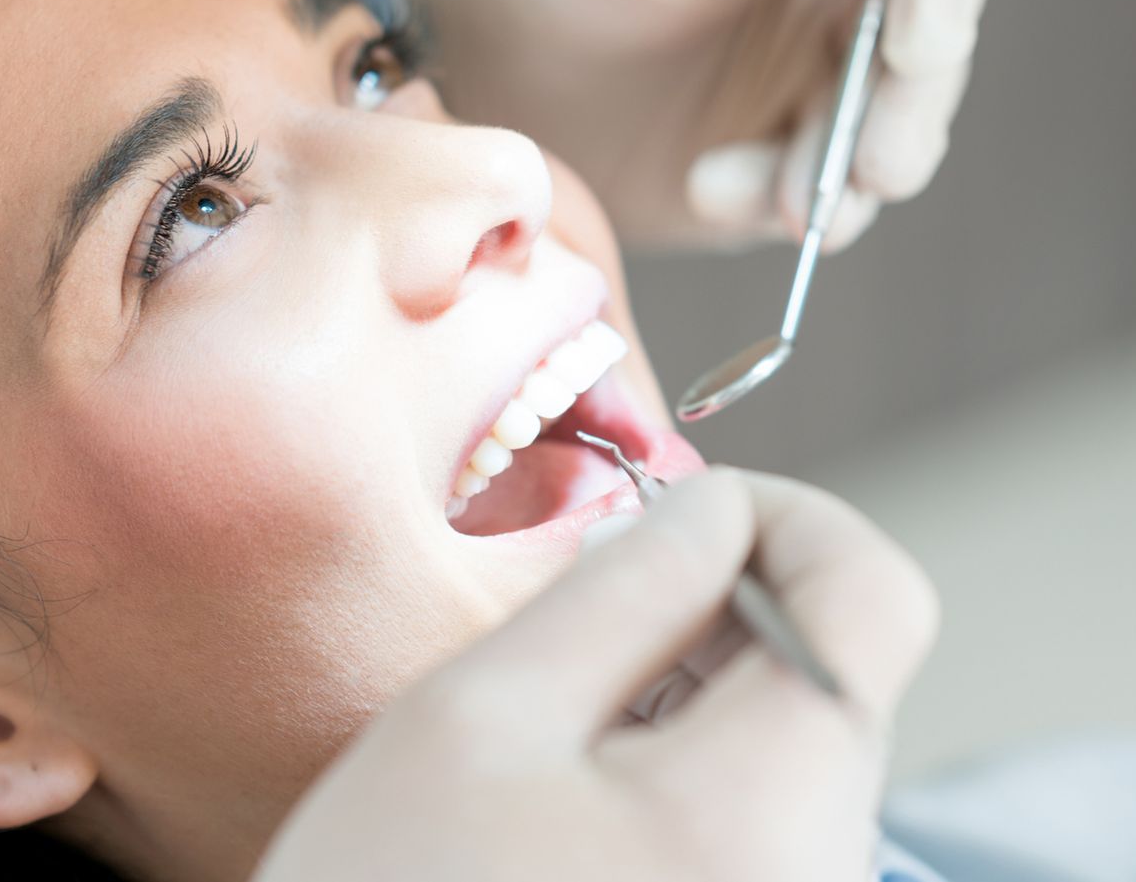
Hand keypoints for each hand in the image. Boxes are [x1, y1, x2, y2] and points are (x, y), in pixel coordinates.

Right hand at [252, 470, 937, 881]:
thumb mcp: (479, 719)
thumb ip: (618, 589)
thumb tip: (708, 507)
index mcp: (767, 813)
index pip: (874, 592)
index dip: (782, 514)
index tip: (679, 513)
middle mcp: (819, 878)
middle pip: (827, 666)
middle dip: (714, 603)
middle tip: (582, 612)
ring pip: (786, 738)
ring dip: (685, 685)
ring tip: (555, 721)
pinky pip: (756, 813)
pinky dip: (679, 762)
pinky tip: (572, 791)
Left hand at [408, 0, 1009, 250]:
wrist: (459, 38)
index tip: (914, 46)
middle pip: (933, 48)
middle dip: (907, 112)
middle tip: (870, 169)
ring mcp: (804, 79)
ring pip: (884, 136)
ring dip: (842, 176)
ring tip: (769, 200)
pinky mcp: (763, 158)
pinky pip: (810, 196)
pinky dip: (777, 207)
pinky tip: (708, 189)